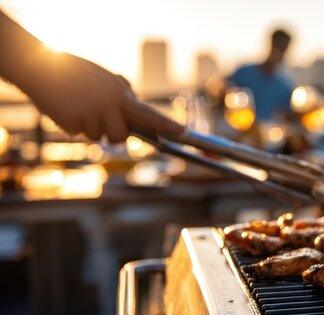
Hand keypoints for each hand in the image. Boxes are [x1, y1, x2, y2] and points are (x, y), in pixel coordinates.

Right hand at [25, 52, 182, 141]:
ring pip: (97, 137)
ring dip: (89, 127)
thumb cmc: (75, 73)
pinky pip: (78, 133)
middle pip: (121, 137)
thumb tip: (135, 108)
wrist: (41, 67)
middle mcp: (108, 105)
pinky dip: (73, 124)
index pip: (147, 113)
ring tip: (79, 106)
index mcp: (120, 93)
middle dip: (114, 134)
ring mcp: (90, 115)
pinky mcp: (72, 123)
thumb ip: (120, 94)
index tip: (182, 131)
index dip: (165, 124)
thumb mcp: (104, 79)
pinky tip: (67, 108)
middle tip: (103, 120)